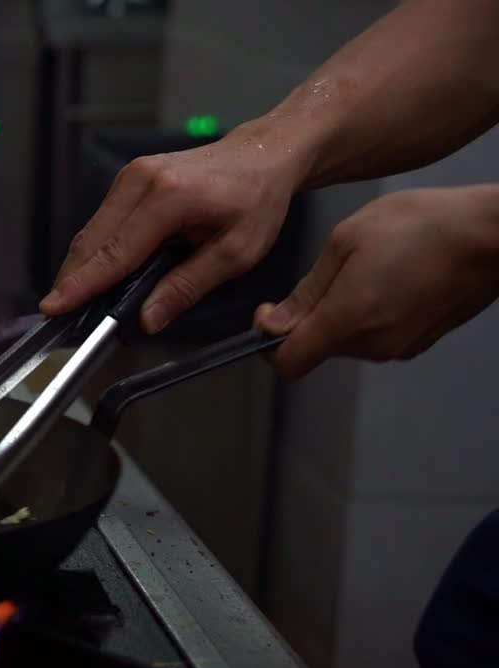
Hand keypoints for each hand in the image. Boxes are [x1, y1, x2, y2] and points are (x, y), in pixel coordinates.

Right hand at [40, 127, 301, 332]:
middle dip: (73, 280)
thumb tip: (147, 319)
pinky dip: (96, 251)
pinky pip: (102, 221)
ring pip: (92, 231)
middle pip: (92, 241)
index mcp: (171, 196)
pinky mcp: (129, 179)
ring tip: (76, 301)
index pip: (117, 251)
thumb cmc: (257, 199)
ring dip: (82, 267)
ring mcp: (131, 175)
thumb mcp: (237, 252)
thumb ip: (188, 286)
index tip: (54, 306)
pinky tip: (97, 275)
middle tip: (62, 316)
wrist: (264, 152)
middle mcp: (142, 179)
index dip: (83, 284)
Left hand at [255, 186, 498, 377]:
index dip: (270, 342)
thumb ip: (306, 291)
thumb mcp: (347, 242)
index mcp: (349, 321)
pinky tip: (389, 278)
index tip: (270, 311)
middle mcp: (374, 345)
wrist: (492, 233)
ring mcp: (402, 347)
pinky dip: (370, 315)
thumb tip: (272, 325)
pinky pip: (377, 336)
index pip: (289, 363)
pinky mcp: (422, 341)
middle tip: (330, 273)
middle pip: (317, 349)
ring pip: (347, 342)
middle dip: (309, 319)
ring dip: (341, 314)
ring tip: (366, 268)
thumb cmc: (421, 225)